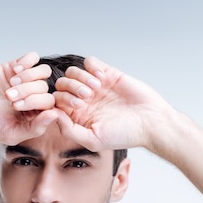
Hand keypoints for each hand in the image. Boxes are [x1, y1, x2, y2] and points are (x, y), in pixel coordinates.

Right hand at [0, 52, 56, 144]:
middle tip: (8, 98)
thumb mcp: (11, 134)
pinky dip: (26, 63)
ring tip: (10, 84)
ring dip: (28, 77)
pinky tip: (13, 71)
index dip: (36, 103)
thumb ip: (36, 127)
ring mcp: (24, 81)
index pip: (50, 104)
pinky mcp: (13, 67)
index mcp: (34, 115)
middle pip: (45, 88)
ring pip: (43, 72)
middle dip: (27, 92)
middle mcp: (31, 97)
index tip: (16, 107)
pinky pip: (32, 58)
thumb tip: (56, 115)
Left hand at [53, 56, 176, 155]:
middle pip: (61, 85)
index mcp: (77, 116)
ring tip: (97, 88)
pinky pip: (89, 62)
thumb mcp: (93, 140)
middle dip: (70, 88)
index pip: (55, 102)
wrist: (151, 122)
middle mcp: (83, 100)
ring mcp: (94, 86)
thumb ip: (69, 130)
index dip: (60, 101)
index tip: (78, 106)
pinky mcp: (107, 73)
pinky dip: (92, 66)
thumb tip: (51, 114)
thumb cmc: (124, 135)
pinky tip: (102, 77)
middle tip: (87, 97)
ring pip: (72, 72)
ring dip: (80, 77)